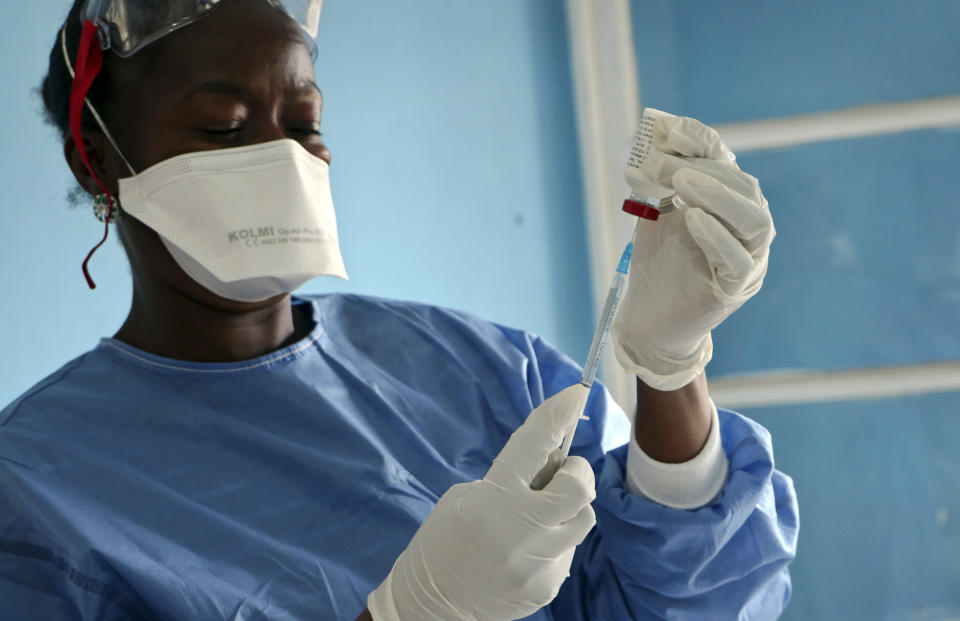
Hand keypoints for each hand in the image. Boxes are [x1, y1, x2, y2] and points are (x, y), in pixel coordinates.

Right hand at [367, 385, 595, 620]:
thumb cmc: (441, 543)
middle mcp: (522, 529)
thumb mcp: (464, 498)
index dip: (556, 415)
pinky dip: (554, 542)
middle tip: (559, 474)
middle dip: (575, 472)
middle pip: (579, 486)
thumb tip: (548, 463)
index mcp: (494, 498)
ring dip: (567, 509)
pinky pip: (568, 550)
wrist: (432, 606)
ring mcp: (539, 561)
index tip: (574, 393)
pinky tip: (526, 551)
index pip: (533, 444)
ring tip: (537, 518)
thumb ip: (508, 480)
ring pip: (583, 519)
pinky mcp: (548, 585)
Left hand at [612, 114, 774, 390]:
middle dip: (703, 170)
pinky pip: (738, 260)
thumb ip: (665, 177)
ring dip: (718, 196)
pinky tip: (692, 219)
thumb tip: (664, 130)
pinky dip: (716, 235)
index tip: (670, 133)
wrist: (649, 316)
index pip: (729, 165)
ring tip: (681, 183)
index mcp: (734, 206)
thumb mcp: (659, 211)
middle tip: (664, 164)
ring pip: (754, 221)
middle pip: (744, 189)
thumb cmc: (659, 261)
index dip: (703, 145)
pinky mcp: (737, 288)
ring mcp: (750, 260)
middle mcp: (750, 230)